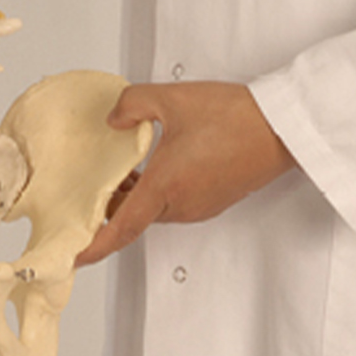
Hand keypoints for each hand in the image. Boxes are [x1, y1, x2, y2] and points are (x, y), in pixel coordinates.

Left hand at [73, 81, 295, 268]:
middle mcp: (183, 204)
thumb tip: (114, 118)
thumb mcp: (172, 99)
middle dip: (110, 208)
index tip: (74, 256)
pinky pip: (174, 204)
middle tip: (91, 189)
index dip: (94, 246)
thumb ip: (132, 104)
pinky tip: (156, 164)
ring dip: (135, 197)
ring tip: (123, 169)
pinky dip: (156, 192)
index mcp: (167, 187)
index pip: (121, 229)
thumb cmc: (237, 117)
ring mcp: (200, 206)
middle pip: (134, 218)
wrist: (281, 127)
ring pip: (154, 211)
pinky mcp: (213, 200)